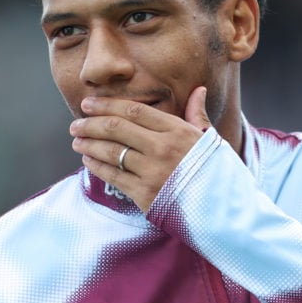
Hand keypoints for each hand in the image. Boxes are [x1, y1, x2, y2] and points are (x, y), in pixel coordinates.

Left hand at [69, 86, 210, 212]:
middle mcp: (162, 149)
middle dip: (90, 123)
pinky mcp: (144, 195)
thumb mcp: (210, 140)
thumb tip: (198, 90)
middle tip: (76, 123)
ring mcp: (152, 172)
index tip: (88, 104)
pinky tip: (87, 159)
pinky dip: (96, 166)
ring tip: (76, 139)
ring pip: (111, 151)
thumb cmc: (218, 172)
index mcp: (178, 131)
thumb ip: (197, 115)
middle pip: (116, 128)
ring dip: (89, 144)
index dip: (106, 105)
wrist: (226, 213)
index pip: (134, 111)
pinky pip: (113, 176)